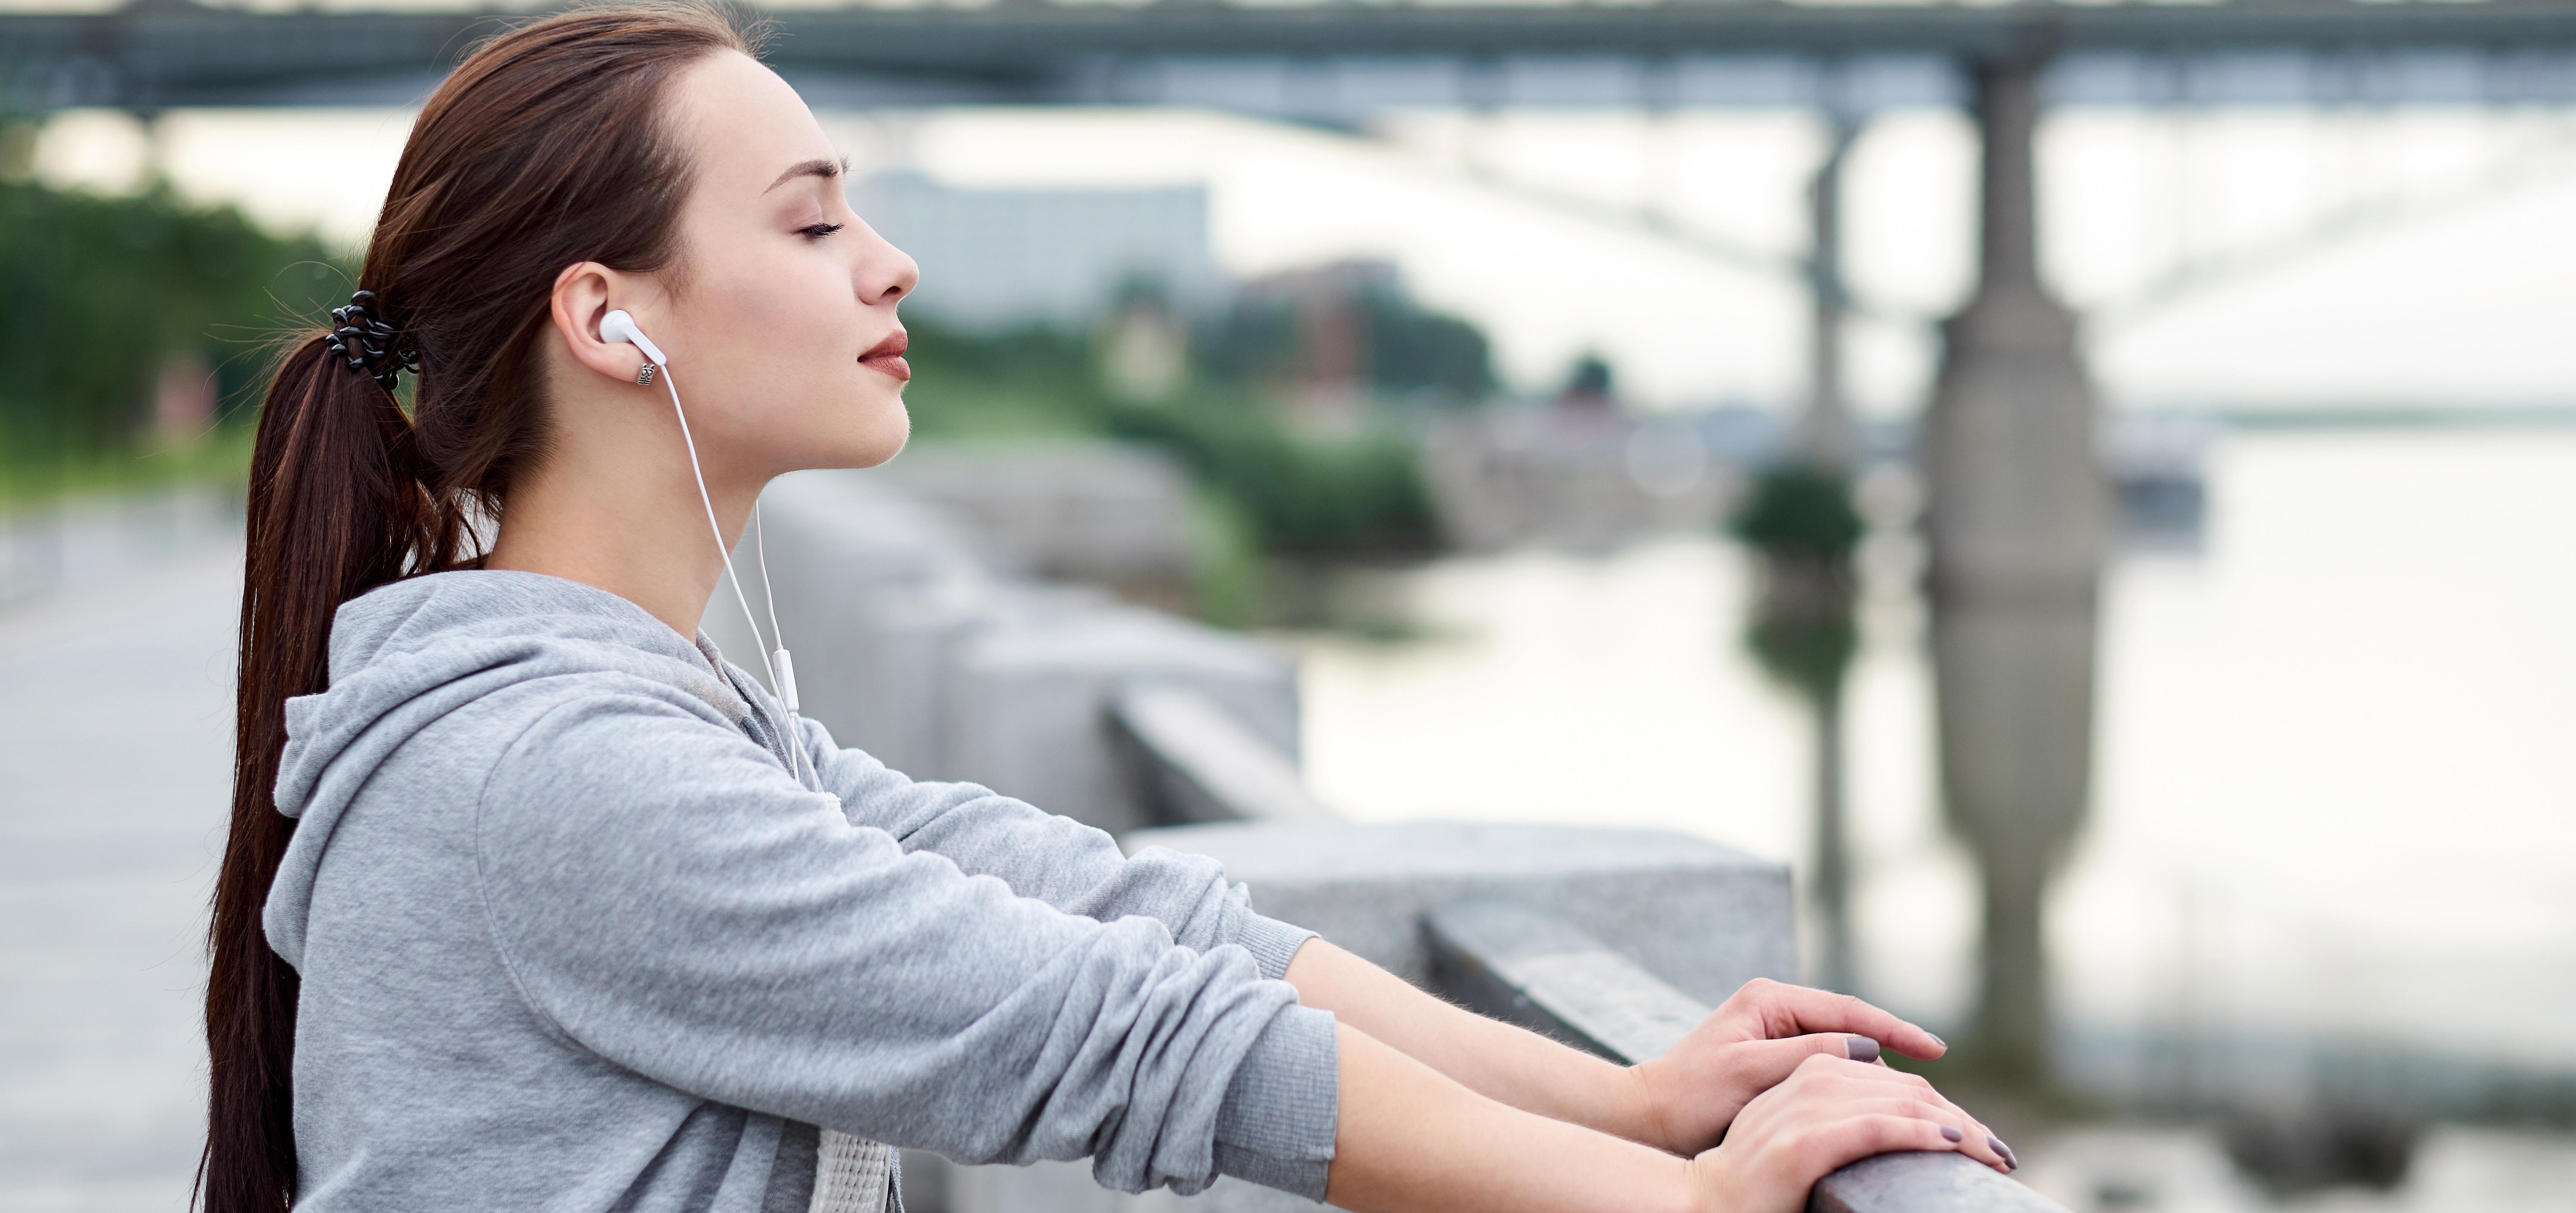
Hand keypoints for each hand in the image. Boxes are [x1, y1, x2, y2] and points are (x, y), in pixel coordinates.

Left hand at [1630, 978, 1958, 1154]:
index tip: (1936, 1050)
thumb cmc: (1691, 1094)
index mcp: (1769, 999)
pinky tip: (1873, 1100)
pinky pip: (1825, 1062)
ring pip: (1841, 1047)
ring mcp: (1774, 1031)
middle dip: (1894, 1049)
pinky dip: (1851, 1079)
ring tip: (1916, 1094)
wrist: (1650, 1114)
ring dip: (1875, 1068)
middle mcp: (1775, 1007)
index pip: (1848, 1011)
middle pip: (1851, 1026)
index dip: (1896, 1030)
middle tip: (1935, 1079)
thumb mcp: (1750, 1072)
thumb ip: (1807, 1055)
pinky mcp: (1773, 1055)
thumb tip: (1866, 1047)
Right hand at [1683, 1053, 2012, 1212]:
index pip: (1891, 1079)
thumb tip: (1894, 1120)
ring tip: (1992, 1152)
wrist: (1700, 1201)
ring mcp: (1803, 1111)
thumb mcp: (1795, 1134)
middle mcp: (1807, 1082)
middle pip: (1904, 1087)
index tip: (1977, 1135)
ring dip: (1957, 1127)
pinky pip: (1877, 1128)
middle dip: (1960, 1117)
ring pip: (1899, 1103)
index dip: (1941, 1102)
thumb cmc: (1752, 1180)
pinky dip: (1920, 1133)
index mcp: (1807, 1074)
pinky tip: (1953, 1144)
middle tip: (1999, 1150)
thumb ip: (1835, 1115)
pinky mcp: (1803, 1145)